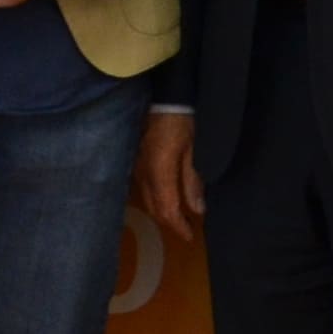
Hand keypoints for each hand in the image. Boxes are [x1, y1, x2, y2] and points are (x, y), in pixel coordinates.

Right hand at [133, 109, 204, 242]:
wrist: (164, 96)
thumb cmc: (183, 121)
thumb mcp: (195, 150)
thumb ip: (193, 181)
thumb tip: (197, 210)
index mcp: (159, 173)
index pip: (166, 209)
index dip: (178, 226)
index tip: (190, 237)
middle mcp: (143, 173)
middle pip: (154, 207)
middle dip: (170, 221)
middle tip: (186, 227)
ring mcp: (136, 166)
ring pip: (147, 198)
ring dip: (162, 209)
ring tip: (178, 213)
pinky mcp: (135, 159)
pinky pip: (144, 186)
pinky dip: (156, 196)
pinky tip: (166, 194)